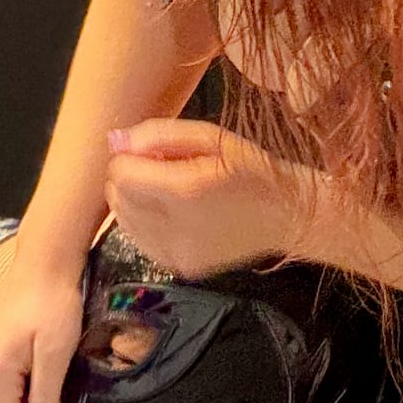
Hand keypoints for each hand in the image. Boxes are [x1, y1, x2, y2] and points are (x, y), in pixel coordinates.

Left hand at [103, 119, 306, 280]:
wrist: (286, 216)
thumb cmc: (252, 169)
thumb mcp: (212, 137)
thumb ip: (159, 134)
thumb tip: (115, 142)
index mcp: (186, 190)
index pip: (121, 173)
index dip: (131, 157)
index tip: (155, 153)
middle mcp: (177, 227)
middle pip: (118, 197)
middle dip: (131, 178)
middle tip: (163, 170)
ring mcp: (178, 253)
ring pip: (124, 222)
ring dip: (135, 201)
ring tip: (169, 191)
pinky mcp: (181, 268)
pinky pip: (140, 241)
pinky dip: (146, 224)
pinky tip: (173, 214)